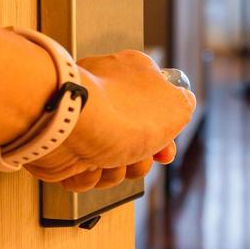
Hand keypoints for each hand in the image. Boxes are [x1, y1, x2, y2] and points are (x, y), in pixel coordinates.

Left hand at [25, 49, 193, 189]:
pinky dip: (88, 173)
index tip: (164, 148)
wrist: (70, 128)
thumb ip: (184, 104)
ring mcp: (85, 120)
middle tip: (135, 155)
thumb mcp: (178, 105)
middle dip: (139, 159)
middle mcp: (109, 95)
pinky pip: (85, 170)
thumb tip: (181, 104)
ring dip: (114, 169)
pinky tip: (87, 162)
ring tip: (106, 157)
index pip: (158, 108)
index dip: (165, 135)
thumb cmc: (121, 113)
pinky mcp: (64, 144)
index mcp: (135, 74)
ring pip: (112, 160)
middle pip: (136, 140)